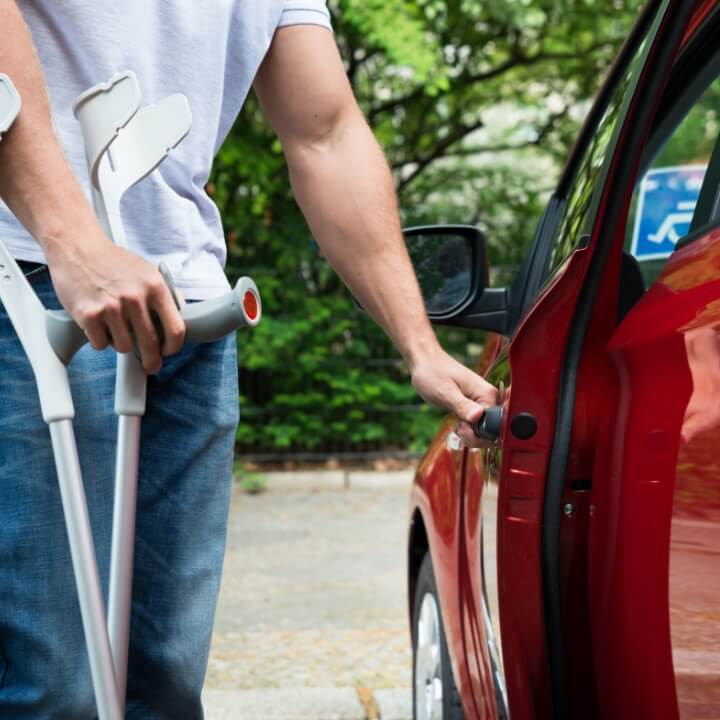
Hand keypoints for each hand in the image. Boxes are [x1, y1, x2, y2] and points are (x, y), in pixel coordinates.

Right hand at [46, 227, 184, 372]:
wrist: (77, 247)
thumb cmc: (114, 262)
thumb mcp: (148, 272)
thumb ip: (165, 294)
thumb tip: (181, 316)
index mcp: (155, 287)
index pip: (176, 329)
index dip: (174, 347)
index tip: (168, 352)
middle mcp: (135, 298)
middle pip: (151, 345)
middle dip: (152, 360)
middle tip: (150, 365)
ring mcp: (111, 307)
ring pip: (124, 347)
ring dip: (121, 344)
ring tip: (116, 327)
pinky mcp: (88, 315)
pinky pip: (101, 344)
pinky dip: (101, 340)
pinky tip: (99, 325)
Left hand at [410, 347, 498, 447]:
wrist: (426, 362)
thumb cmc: (433, 373)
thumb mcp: (445, 393)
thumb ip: (462, 406)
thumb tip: (478, 416)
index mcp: (487, 394)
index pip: (495, 426)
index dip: (479, 434)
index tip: (462, 429)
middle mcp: (490, 397)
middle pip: (493, 431)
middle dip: (476, 437)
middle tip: (458, 429)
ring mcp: (484, 402)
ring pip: (486, 430)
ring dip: (472, 434)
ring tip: (457, 427)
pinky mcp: (476, 405)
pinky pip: (479, 424)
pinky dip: (470, 430)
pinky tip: (459, 425)